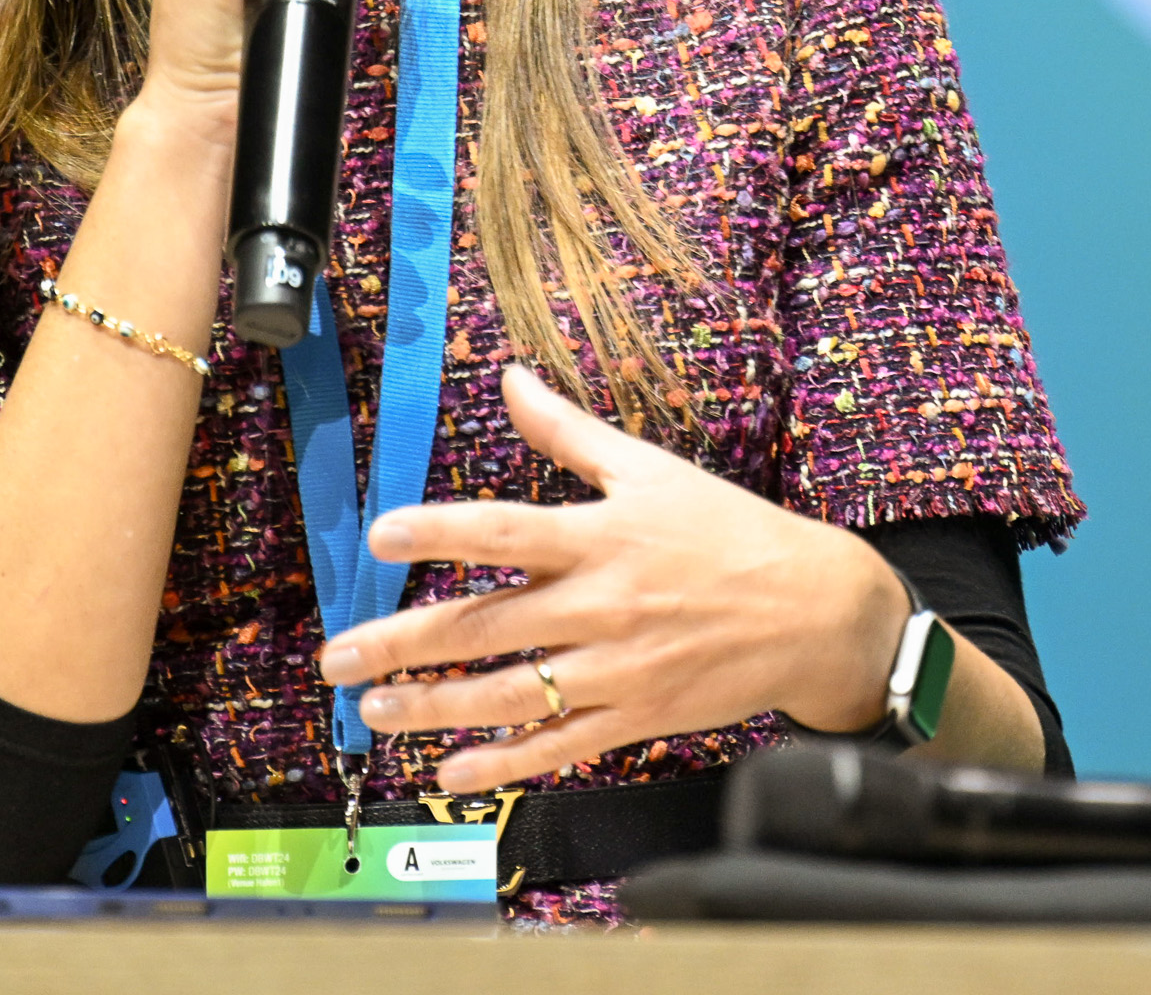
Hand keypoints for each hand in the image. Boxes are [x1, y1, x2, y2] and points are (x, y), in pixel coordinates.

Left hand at [320, 365, 907, 791]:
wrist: (813, 609)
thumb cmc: (728, 532)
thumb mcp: (649, 468)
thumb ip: (569, 430)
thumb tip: (510, 377)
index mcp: (600, 535)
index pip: (503, 530)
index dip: (437, 531)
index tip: (379, 537)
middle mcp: (601, 603)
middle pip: (485, 623)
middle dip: (403, 642)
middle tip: (337, 654)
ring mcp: (616, 666)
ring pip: (509, 693)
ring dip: (433, 706)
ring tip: (374, 709)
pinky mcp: (634, 715)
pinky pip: (557, 745)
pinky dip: (501, 762)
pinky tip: (448, 771)